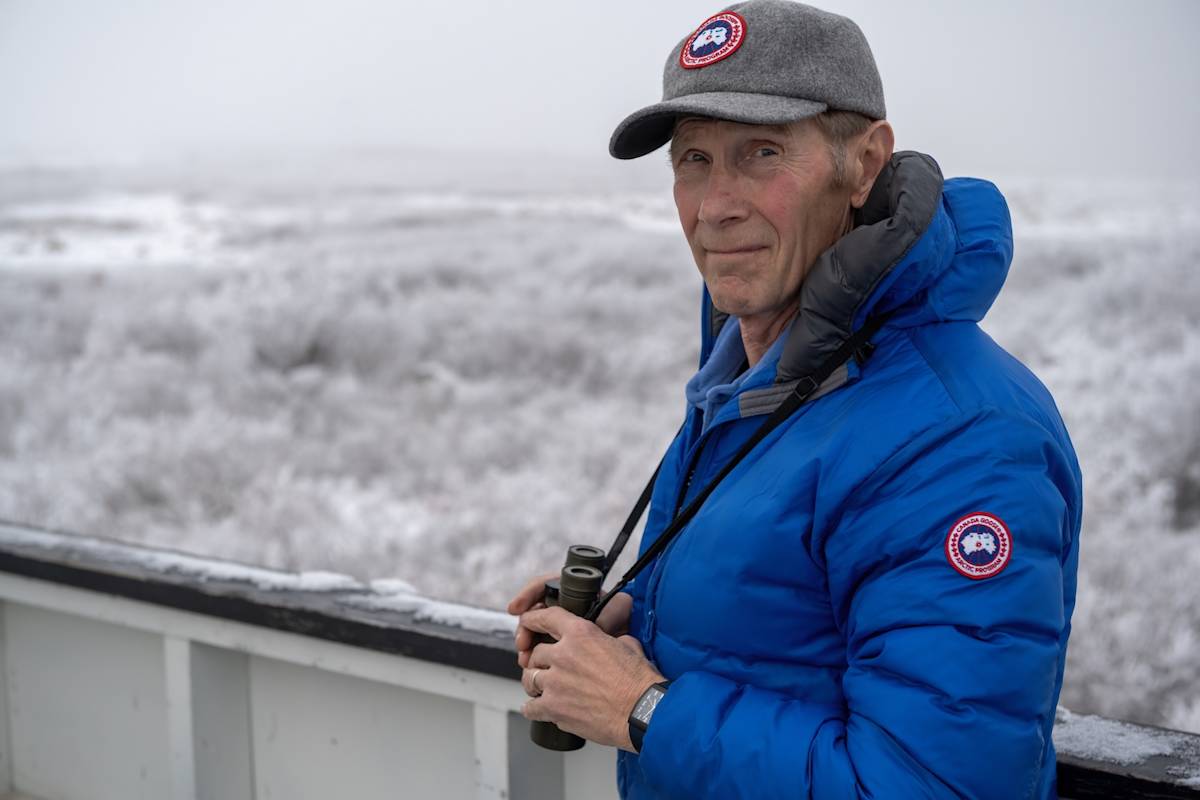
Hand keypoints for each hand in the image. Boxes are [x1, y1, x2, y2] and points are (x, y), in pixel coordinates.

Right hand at [507, 572, 632, 667]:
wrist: (628, 652)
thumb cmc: (623, 624)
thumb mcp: (617, 612)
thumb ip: (606, 613)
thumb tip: (596, 622)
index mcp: (573, 592)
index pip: (544, 586)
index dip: (527, 595)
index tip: (516, 609)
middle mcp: (562, 607)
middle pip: (533, 612)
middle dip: (524, 627)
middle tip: (522, 643)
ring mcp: (557, 627)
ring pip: (532, 632)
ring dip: (525, 644)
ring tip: (525, 659)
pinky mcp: (555, 645)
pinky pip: (537, 648)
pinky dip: (532, 656)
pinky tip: (530, 666)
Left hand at [518, 606, 663, 751]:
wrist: (643, 712)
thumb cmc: (639, 682)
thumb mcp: (627, 645)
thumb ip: (608, 639)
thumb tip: (608, 642)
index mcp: (581, 634)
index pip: (545, 617)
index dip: (532, 620)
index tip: (527, 624)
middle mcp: (564, 655)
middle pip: (535, 653)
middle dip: (540, 662)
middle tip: (549, 670)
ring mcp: (556, 683)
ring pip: (529, 678)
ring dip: (535, 684)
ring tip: (544, 691)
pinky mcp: (554, 708)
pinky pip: (530, 707)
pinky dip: (533, 708)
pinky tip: (539, 709)